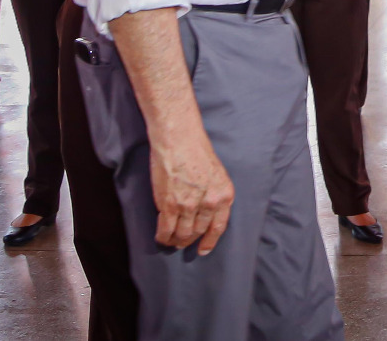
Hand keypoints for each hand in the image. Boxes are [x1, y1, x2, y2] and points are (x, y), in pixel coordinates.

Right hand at [149, 125, 234, 253]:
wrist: (179, 138)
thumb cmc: (196, 149)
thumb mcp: (216, 173)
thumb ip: (214, 193)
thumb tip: (205, 212)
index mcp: (224, 195)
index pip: (219, 227)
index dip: (210, 241)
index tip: (203, 250)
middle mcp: (209, 203)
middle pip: (199, 231)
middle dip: (190, 240)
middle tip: (182, 242)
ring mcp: (189, 206)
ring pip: (183, 234)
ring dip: (176, 240)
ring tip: (171, 241)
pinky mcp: (169, 204)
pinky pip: (166, 229)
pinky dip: (163, 236)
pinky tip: (161, 237)